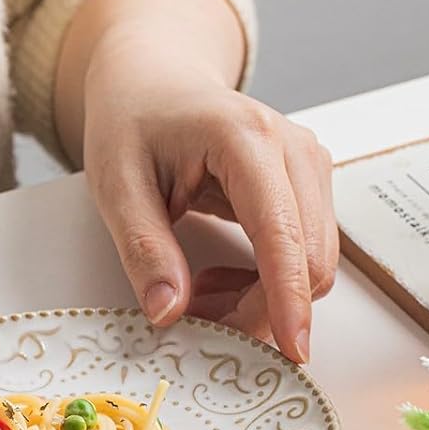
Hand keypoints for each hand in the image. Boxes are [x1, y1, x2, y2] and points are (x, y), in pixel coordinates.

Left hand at [82, 44, 335, 363]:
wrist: (153, 80)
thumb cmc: (132, 122)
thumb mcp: (116, 187)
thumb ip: (143, 250)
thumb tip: (169, 312)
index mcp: (246, 139)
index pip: (281, 234)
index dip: (288, 298)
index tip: (292, 350)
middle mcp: (294, 149)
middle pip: (309, 259)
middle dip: (260, 308)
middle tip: (194, 318)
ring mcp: (308, 165)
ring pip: (312, 264)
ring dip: (261, 298)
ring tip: (195, 289)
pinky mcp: (307, 184)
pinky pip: (303, 255)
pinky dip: (266, 282)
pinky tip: (218, 276)